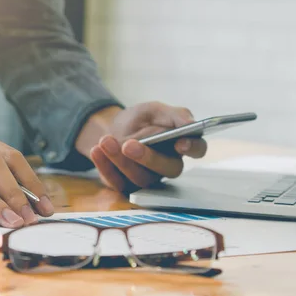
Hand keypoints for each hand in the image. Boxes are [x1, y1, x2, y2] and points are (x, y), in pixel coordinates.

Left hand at [75, 102, 207, 191]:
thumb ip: (174, 115)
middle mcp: (168, 166)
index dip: (192, 148)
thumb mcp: (155, 110)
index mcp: (182, 145)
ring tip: (106, 141)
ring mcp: (149, 178)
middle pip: (168, 169)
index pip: (197, 149)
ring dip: (120, 160)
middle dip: (148, 158)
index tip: (180, 143)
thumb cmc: (141, 120)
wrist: (114, 128)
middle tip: (129, 145)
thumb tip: (189, 122)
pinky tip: (97, 150)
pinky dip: (105, 166)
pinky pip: (117, 182)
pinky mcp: (127, 185)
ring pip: (140, 178)